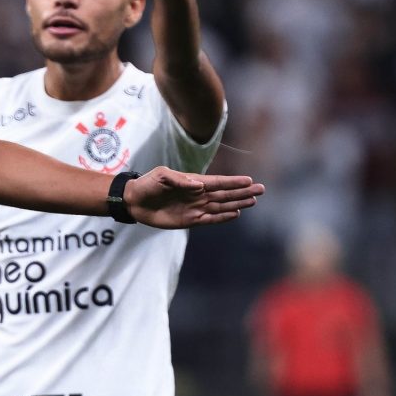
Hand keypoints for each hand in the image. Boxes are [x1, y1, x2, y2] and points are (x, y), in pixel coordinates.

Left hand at [125, 166, 262, 228]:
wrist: (134, 201)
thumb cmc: (147, 184)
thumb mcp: (161, 176)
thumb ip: (179, 179)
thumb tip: (198, 185)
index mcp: (193, 181)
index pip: (218, 182)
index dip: (233, 182)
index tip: (249, 181)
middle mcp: (198, 194)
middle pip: (224, 194)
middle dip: (242, 192)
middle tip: (261, 190)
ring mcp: (195, 207)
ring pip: (221, 206)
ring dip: (237, 204)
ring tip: (253, 201)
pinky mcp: (189, 220)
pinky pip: (210, 219)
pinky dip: (222, 217)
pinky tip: (235, 214)